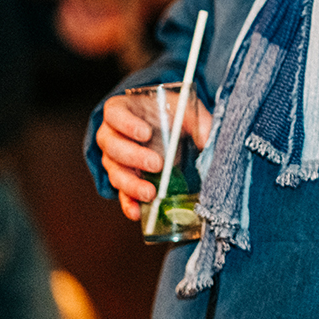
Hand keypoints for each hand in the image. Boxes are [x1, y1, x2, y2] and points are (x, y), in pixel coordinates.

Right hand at [96, 92, 210, 220]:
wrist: (163, 123)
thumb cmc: (167, 111)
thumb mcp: (183, 107)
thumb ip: (196, 119)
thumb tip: (207, 139)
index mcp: (121, 110)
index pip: (115, 114)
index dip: (127, 124)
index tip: (146, 133)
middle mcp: (111, 135)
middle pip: (113, 147)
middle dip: (134, 157)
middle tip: (157, 165)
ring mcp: (113, 159)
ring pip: (115, 172)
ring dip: (132, 185)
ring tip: (151, 193)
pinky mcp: (122, 178)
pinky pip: (121, 193)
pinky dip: (128, 203)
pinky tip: (138, 211)